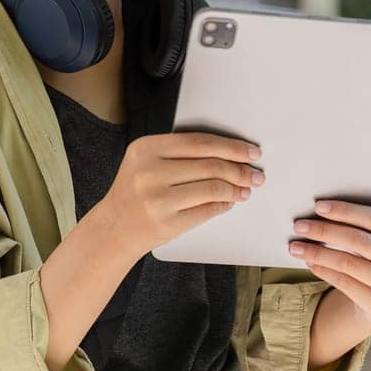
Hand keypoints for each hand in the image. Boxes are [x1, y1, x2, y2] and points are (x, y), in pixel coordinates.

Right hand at [95, 131, 263, 258]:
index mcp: (146, 148)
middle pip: (210, 165)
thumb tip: (232, 153)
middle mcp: (149, 172)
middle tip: (256, 173)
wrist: (114, 228)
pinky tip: (230, 201)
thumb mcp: (147, 161)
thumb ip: (181, 153)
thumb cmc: (136, 191)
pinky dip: (224, 204)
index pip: (200, 142)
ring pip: (213, 188)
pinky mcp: (166, 223)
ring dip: (236, 189)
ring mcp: (157, 199)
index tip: (251, 151)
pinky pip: (207, 210)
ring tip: (246, 189)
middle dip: (240, 169)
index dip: (231, 146)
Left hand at [288, 181, 370, 330]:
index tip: (318, 206)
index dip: (346, 211)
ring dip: (317, 252)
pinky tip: (309, 262)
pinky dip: (323, 271)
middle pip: (360, 240)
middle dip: (325, 231)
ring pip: (349, 263)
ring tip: (296, 246)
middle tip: (299, 225)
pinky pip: (345, 284)